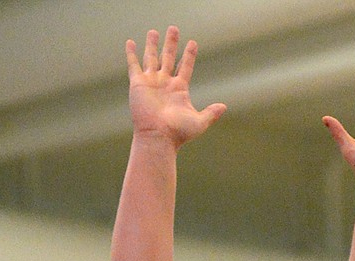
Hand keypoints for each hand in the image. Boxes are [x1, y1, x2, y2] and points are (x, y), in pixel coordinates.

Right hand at [126, 27, 225, 146]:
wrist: (158, 137)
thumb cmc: (178, 133)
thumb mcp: (199, 122)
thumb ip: (211, 113)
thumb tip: (224, 107)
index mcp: (179, 89)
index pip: (185, 66)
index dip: (189, 55)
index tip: (193, 43)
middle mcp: (165, 83)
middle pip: (169, 57)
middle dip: (171, 43)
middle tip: (174, 29)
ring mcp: (151, 82)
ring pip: (152, 58)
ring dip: (152, 45)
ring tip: (154, 31)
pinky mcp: (138, 84)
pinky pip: (133, 65)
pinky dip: (131, 54)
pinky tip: (130, 43)